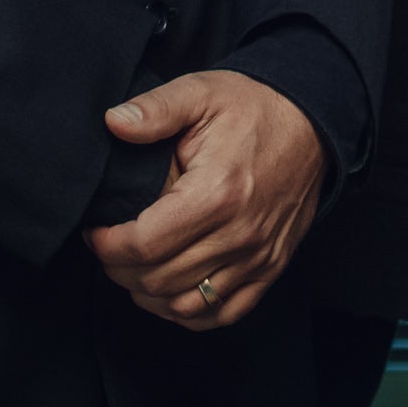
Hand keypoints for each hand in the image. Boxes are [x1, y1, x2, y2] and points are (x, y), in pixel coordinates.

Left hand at [83, 71, 324, 332]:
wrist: (311, 123)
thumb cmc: (253, 108)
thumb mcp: (201, 93)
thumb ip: (155, 109)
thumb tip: (113, 122)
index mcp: (217, 193)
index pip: (145, 245)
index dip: (108, 246)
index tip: (95, 232)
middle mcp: (240, 234)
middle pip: (160, 279)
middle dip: (120, 269)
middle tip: (109, 247)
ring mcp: (258, 257)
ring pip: (186, 304)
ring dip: (149, 294)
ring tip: (133, 268)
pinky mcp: (270, 268)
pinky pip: (223, 313)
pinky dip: (188, 312)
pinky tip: (168, 291)